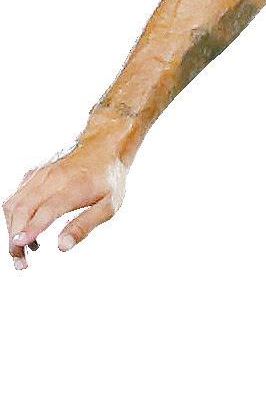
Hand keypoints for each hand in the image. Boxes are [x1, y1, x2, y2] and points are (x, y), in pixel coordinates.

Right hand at [4, 137, 129, 269]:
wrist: (103, 148)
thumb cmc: (108, 180)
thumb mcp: (108, 206)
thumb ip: (84, 225)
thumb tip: (62, 247)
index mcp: (70, 188)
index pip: (44, 211)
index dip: (30, 229)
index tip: (19, 246)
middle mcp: (49, 180)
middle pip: (22, 210)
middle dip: (15, 238)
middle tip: (20, 263)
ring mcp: (38, 176)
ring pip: (13, 204)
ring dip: (11, 229)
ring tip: (22, 251)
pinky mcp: (33, 175)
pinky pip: (15, 196)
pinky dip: (14, 216)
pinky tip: (26, 231)